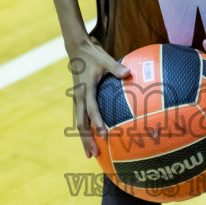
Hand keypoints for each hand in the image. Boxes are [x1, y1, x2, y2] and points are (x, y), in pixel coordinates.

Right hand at [67, 38, 129, 158]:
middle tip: (94, 154)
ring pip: (79, 124)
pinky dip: (85, 131)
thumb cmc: (93, 55)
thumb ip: (116, 67)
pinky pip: (81, 119)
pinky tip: (91, 141)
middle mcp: (79, 97)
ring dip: (84, 139)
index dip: (96, 121)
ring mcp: (77, 100)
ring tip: (91, 155)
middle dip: (87, 139)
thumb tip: (128, 73)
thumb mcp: (104, 59)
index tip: (103, 133)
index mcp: (85, 89)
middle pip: (81, 123)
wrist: (77, 50)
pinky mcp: (78, 101)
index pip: (91, 109)